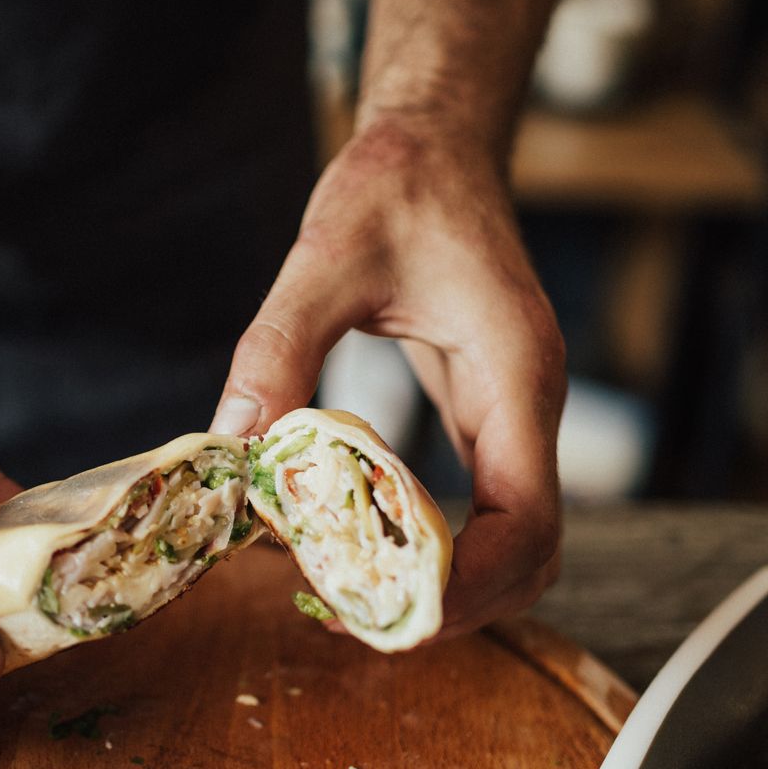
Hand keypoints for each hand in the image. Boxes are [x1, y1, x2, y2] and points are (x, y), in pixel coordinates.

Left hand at [212, 117, 565, 638]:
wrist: (435, 146)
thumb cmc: (397, 186)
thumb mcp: (324, 257)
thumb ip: (280, 348)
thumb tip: (234, 444)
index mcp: (514, 372)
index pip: (528, 517)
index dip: (474, 584)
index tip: (396, 609)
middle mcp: (526, 404)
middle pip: (534, 553)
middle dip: (459, 605)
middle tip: (361, 623)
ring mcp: (512, 416)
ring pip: (516, 541)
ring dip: (451, 587)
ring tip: (355, 601)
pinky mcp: (485, 418)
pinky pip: (482, 510)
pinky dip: (435, 549)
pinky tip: (360, 548)